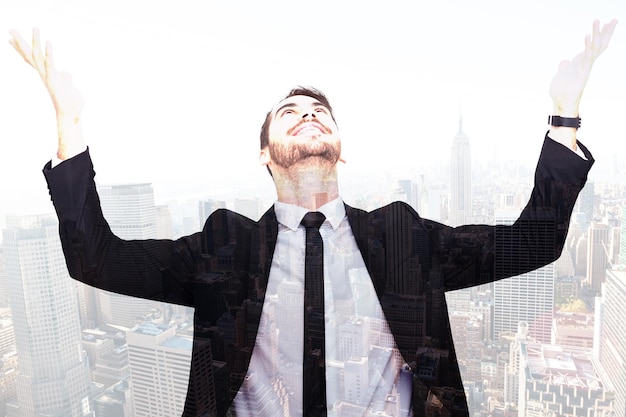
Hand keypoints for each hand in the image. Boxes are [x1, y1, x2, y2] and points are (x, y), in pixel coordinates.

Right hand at [9, 28, 84, 159]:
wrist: (70, 114)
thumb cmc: (70, 103)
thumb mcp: (68, 86)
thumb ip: (65, 78)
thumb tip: (66, 73)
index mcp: (46, 75)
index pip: (31, 60)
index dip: (20, 50)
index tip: (9, 39)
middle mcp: (44, 75)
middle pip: (30, 55)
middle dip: (20, 42)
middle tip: (10, 29)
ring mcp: (48, 77)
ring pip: (38, 56)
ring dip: (36, 42)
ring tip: (35, 27)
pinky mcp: (54, 80)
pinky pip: (50, 63)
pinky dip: (49, 52)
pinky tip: (48, 41)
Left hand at [549, 19, 616, 116]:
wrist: (561, 104)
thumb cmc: (562, 92)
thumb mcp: (561, 76)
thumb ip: (564, 68)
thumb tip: (564, 62)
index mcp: (581, 63)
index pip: (594, 47)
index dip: (600, 36)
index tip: (606, 24)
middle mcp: (586, 64)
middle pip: (599, 45)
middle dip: (606, 32)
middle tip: (614, 20)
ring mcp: (585, 67)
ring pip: (594, 48)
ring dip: (596, 34)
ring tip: (598, 21)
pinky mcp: (582, 72)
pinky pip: (586, 57)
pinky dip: (587, 46)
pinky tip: (587, 36)